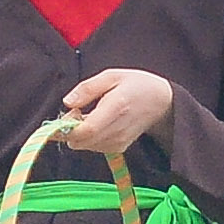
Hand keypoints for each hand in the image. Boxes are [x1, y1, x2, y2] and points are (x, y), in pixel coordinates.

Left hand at [59, 68, 174, 155]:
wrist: (161, 101)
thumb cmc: (135, 85)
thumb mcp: (111, 76)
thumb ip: (87, 88)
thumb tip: (67, 102)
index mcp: (116, 108)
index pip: (86, 130)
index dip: (67, 128)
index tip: (62, 117)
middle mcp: (118, 129)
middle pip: (82, 141)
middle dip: (69, 130)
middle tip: (75, 112)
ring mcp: (119, 141)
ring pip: (85, 146)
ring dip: (79, 134)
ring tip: (88, 115)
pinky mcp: (119, 147)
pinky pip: (93, 147)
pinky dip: (88, 138)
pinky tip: (96, 123)